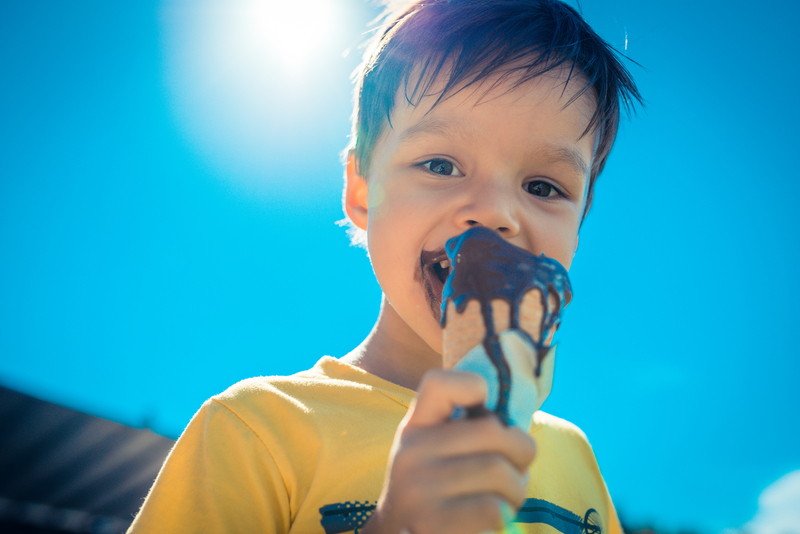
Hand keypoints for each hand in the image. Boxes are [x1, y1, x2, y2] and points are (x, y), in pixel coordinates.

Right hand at [360, 369, 535, 533]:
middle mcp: (410, 452)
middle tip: (517, 468)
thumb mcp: (435, 450)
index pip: (439, 383)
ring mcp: (418, 489)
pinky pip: (493, 509)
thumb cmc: (434, 489)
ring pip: (499, 473)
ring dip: (517, 489)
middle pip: (492, 431)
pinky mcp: (432, 524)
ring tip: (507, 496)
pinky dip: (504, 515)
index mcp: (414, 426)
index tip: (485, 413)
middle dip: (521, 452)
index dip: (473, 386)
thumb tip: (515, 428)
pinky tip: (493, 517)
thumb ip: (465, 430)